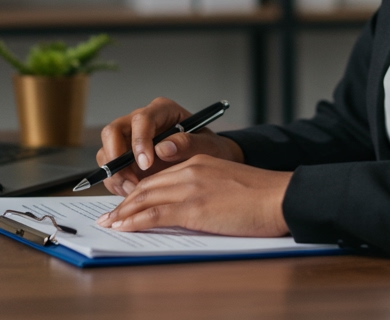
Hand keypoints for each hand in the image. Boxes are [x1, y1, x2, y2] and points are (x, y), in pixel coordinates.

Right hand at [96, 97, 243, 195]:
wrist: (210, 162)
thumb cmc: (211, 149)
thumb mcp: (208, 146)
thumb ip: (188, 144)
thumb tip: (163, 148)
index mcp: (162, 111)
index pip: (141, 120)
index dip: (139, 141)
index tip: (146, 163)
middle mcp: (140, 122)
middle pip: (112, 132)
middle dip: (116, 158)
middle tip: (131, 180)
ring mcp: (130, 140)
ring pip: (107, 152)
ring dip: (116, 175)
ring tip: (134, 191)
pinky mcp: (125, 159)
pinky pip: (111, 170)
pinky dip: (117, 184)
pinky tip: (133, 194)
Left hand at [97, 155, 291, 236]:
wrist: (279, 197)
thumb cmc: (262, 196)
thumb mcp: (229, 185)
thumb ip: (206, 190)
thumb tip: (192, 209)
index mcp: (199, 162)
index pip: (160, 177)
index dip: (140, 191)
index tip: (127, 203)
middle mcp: (190, 170)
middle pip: (147, 186)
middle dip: (125, 202)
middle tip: (110, 215)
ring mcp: (190, 188)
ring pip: (145, 198)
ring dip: (124, 213)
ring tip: (110, 224)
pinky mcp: (193, 207)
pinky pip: (155, 214)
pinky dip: (135, 221)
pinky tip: (124, 227)